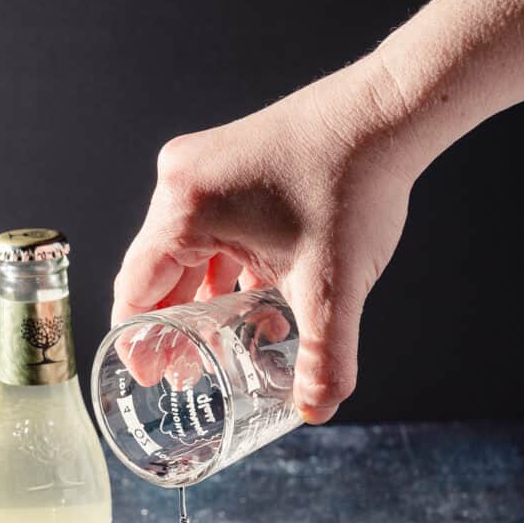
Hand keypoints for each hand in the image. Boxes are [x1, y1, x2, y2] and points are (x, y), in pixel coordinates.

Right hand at [112, 56, 418, 422]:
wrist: (388, 113)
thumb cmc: (354, 184)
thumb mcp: (332, 287)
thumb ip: (325, 357)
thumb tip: (316, 409)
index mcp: (186, 210)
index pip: (135, 289)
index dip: (138, 341)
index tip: (148, 377)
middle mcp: (182, 182)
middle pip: (155, 273)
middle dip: (170, 327)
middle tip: (183, 373)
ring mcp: (203, 168)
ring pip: (184, 252)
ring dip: (197, 300)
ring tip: (213, 347)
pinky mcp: (227, 163)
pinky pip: (207, 229)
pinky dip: (220, 268)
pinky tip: (246, 303)